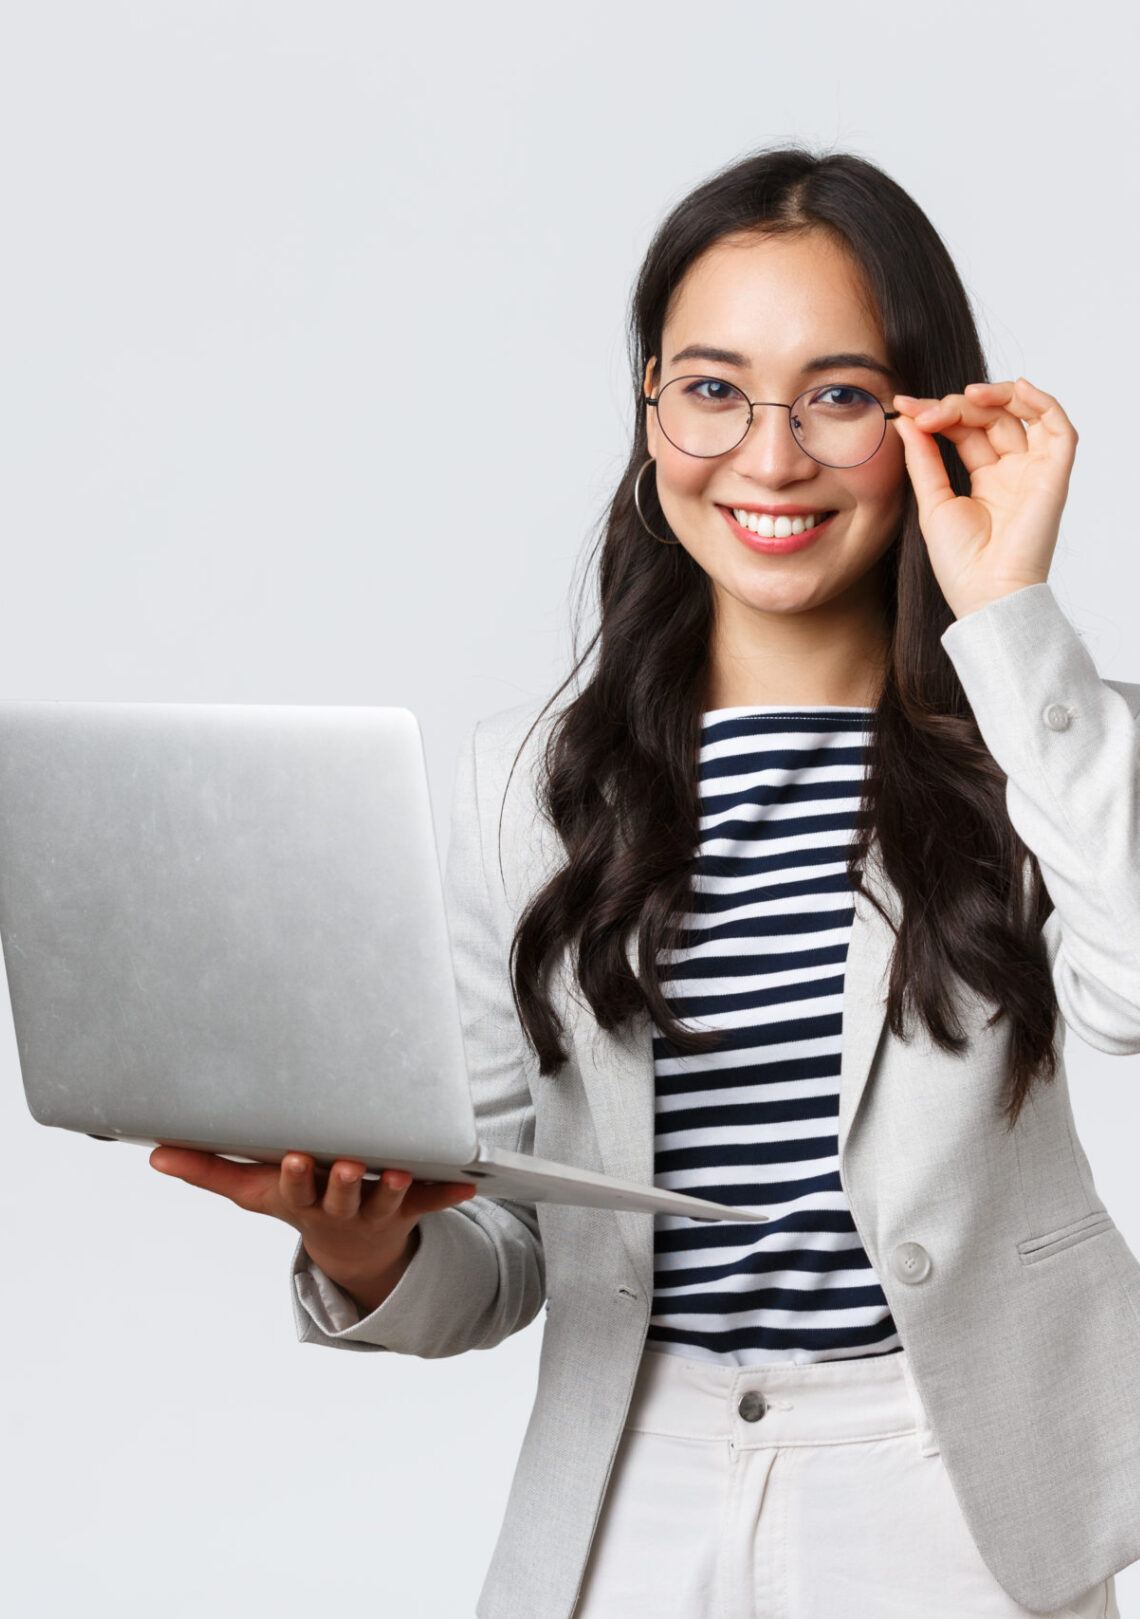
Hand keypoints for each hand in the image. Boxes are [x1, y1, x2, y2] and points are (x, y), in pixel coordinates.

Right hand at [149, 1146, 477, 1308]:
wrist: (351, 1248)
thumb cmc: (297, 1200)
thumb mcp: (252, 1192)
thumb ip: (207, 1170)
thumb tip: (153, 1153)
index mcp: (302, 1199)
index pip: (297, 1190)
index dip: (297, 1177)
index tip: (296, 1158)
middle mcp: (340, 1206)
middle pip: (343, 1197)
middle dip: (346, 1184)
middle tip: (351, 1166)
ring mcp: (377, 1208)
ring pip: (387, 1199)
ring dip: (394, 1188)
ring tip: (400, 1170)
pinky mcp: (410, 1205)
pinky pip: (432, 1200)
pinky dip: (449, 1193)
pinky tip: (470, 1183)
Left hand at [891, 377, 1077, 620]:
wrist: (985, 595)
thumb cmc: (961, 563)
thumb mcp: (932, 502)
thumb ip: (923, 458)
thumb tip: (906, 418)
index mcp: (986, 479)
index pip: (965, 430)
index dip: (937, 413)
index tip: (903, 407)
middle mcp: (1012, 472)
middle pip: (990, 418)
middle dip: (956, 406)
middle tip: (923, 412)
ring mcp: (1034, 472)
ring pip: (1024, 415)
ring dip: (996, 396)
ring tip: (965, 395)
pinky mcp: (1054, 476)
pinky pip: (1059, 429)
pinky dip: (1042, 403)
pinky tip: (1017, 389)